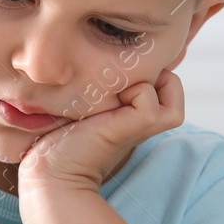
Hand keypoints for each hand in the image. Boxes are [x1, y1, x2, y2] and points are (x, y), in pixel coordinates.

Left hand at [17, 68, 184, 193]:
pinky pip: (149, 96)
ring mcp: (145, 124)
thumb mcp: (83, 102)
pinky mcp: (138, 127)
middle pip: (172, 77)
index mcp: (135, 111)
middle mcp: (146, 117)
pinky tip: (108, 102)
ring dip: (144, 77)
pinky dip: (134, 91)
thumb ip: (98, 85)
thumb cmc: (58, 136)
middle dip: (147, 67)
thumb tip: (101, 51)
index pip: (162, 74)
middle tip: (114, 80)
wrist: (50, 171)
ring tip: (115, 90)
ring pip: (172, 83)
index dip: (144, 66)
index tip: (112, 74)